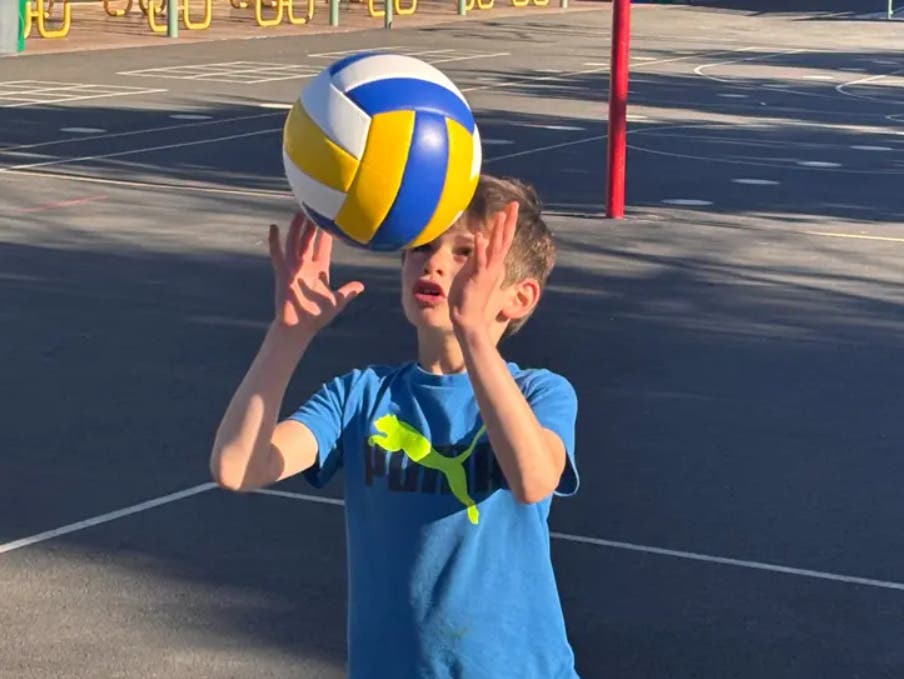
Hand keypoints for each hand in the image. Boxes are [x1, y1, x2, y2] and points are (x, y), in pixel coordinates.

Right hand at [269, 212, 363, 332]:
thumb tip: (361, 286)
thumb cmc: (316, 317)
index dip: (326, 234)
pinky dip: (275, 241)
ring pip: (294, 242)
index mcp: (318, 270)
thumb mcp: (336, 302)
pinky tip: (274, 227)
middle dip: (311, 225)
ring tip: (299, 211)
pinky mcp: (282, 273)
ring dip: (297, 228)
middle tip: (315, 206)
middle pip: (308, 240)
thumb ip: (348, 292)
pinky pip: (277, 254)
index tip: (331, 219)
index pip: (323, 248)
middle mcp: (305, 266)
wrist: (299, 328)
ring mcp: (293, 268)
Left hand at [448, 201, 517, 336]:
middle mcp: (494, 266)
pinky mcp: (477, 278)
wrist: (468, 318)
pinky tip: (479, 235)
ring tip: (501, 214)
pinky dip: (479, 248)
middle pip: (504, 240)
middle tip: (514, 204)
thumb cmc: (468, 297)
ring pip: (495, 248)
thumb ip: (477, 257)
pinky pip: (479, 261)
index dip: (506, 224)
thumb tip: (480, 243)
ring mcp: (487, 272)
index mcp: (493, 264)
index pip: (502, 240)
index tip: (508, 208)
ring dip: (497, 231)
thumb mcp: (472, 271)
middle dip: (509, 222)